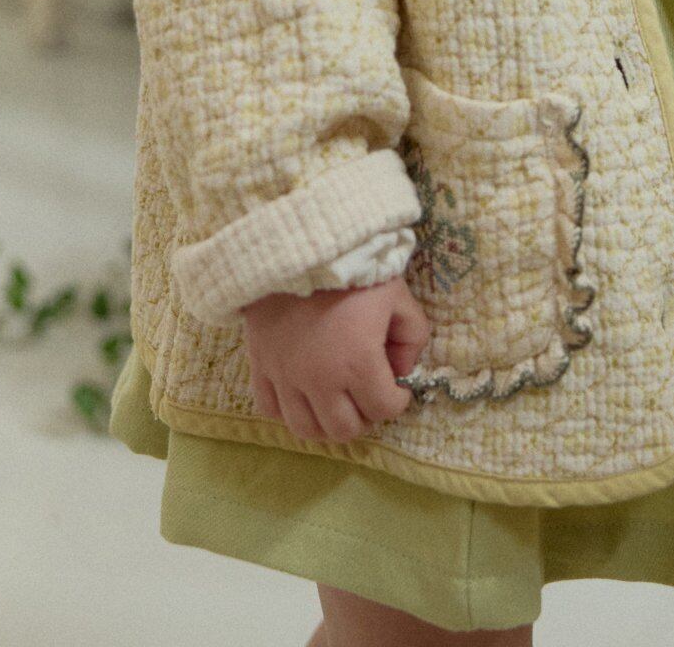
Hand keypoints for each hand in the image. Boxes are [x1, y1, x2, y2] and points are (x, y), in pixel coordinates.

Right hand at [241, 274, 429, 444]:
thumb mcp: (397, 296)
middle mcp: (319, 379)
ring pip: (306, 429)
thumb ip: (412, 337)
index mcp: (357, 363)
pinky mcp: (260, 364)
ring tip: (336, 398)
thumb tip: (402, 370)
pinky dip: (288, 408)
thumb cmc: (353, 267)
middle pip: (344, 430)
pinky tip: (302, 390)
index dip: (398, 400)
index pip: (384, 410)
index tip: (397, 385)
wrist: (298, 243)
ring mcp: (285, 375)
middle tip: (367, 393)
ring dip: (326, 420)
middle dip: (363, 416)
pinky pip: (270, 408)